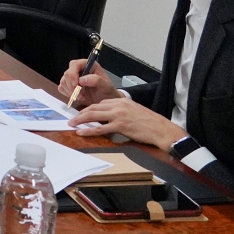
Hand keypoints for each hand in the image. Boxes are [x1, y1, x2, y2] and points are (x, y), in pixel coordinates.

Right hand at [58, 58, 120, 106]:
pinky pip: (62, 88)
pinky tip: (77, 97)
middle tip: (80, 96)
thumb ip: (96, 80)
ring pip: (63, 81)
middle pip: (67, 74)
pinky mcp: (68, 85)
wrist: (105, 101)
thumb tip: (82, 79)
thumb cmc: (107, 92)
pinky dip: (68, 94)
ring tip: (82, 97)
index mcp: (88, 65)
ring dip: (71, 92)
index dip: (73, 74)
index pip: (74, 65)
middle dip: (72, 86)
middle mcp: (78, 69)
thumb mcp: (106, 86)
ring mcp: (72, 77)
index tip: (76, 85)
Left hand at [68, 93, 184, 151]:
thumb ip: (121, 111)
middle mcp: (118, 105)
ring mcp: (118, 115)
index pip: (100, 102)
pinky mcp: (120, 126)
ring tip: (72, 124)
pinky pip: (100, 128)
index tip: (82, 113)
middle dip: (81, 113)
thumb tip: (109, 118)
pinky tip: (81, 132)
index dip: (89, 108)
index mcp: (122, 100)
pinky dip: (88, 130)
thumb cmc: (150, 122)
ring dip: (80, 120)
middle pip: (94, 107)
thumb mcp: (134, 111)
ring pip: (93, 115)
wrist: (161, 129)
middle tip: (72, 119)